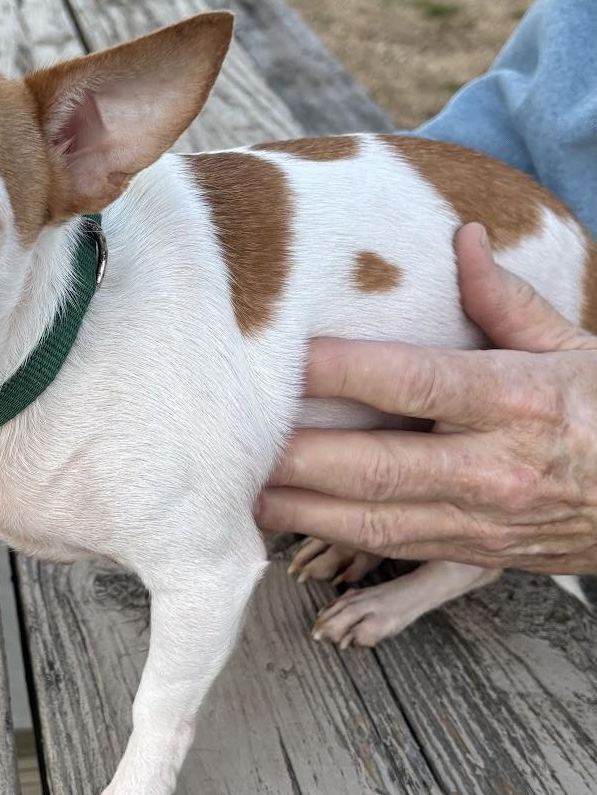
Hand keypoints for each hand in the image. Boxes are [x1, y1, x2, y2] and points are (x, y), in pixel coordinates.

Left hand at [256, 224, 596, 573]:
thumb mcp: (580, 346)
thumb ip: (508, 300)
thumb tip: (461, 238)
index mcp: (520, 401)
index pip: (413, 382)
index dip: (342, 371)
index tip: (286, 355)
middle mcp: (494, 468)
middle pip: (375, 466)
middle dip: (297, 457)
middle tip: (233, 441)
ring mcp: (483, 521)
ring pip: (372, 523)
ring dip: (300, 509)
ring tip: (239, 492)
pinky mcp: (476, 556)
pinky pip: (393, 550)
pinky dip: (335, 539)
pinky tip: (291, 524)